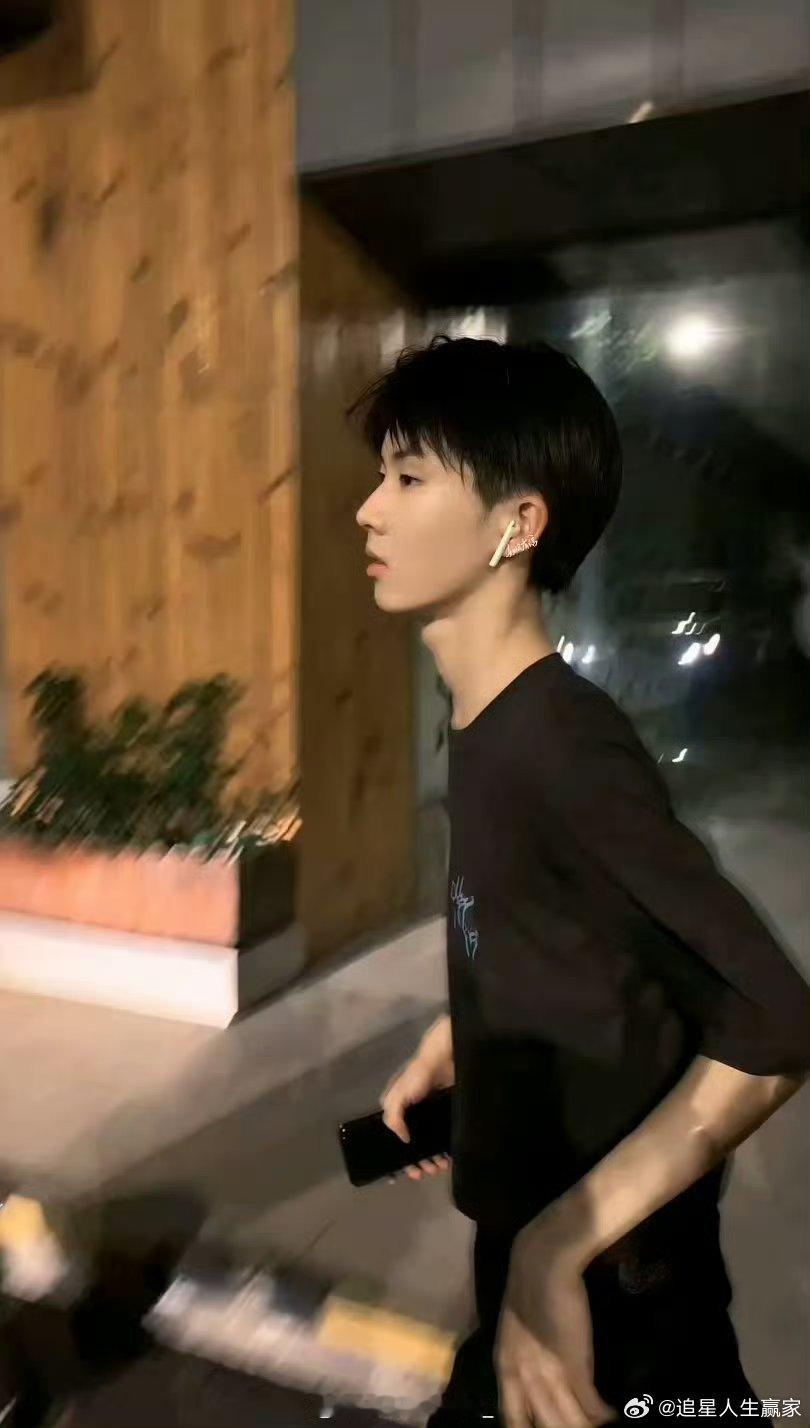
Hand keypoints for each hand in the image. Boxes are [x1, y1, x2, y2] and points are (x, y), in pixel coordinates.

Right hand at [379, 1033, 453, 1181]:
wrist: (446, 1057)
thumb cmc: (419, 1075)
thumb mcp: (399, 1093)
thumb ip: (394, 1115)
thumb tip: (403, 1139)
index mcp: (400, 1111)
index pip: (398, 1140)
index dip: (402, 1157)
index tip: (411, 1172)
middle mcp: (415, 1115)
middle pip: (416, 1144)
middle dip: (421, 1160)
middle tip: (429, 1171)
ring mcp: (432, 1115)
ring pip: (431, 1143)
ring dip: (434, 1157)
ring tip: (441, 1166)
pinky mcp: (447, 1113)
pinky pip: (445, 1136)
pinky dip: (446, 1148)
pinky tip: (450, 1157)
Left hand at [494, 1222, 616, 1427]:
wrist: (542, 1262)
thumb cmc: (530, 1288)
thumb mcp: (514, 1332)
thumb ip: (522, 1358)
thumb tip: (534, 1380)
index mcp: (505, 1369)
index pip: (514, 1420)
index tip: (548, 1427)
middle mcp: (523, 1378)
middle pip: (545, 1425)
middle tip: (578, 1425)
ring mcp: (549, 1374)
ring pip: (568, 1422)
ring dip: (585, 1426)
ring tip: (599, 1425)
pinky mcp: (574, 1366)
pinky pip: (590, 1405)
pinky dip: (602, 1414)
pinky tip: (611, 1415)